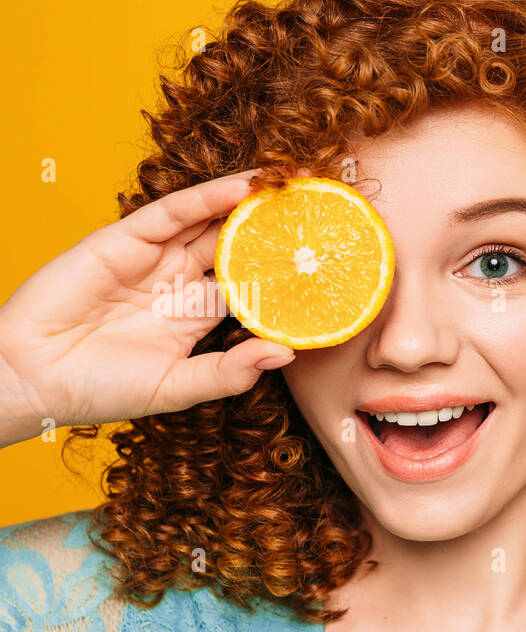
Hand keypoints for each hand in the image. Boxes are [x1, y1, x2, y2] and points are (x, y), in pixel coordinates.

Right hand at [0, 168, 294, 445]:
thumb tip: (285, 354)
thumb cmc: (102, 389)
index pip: (251, 287)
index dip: (285, 273)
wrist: (33, 377)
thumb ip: (231, 372)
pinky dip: (208, 197)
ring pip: (211, 223)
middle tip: (321, 210)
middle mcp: (179, 283)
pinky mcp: (124, 239)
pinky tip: (243, 186)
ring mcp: (154, 259)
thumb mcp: (179, 388)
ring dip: (250, 203)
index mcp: (196, 317)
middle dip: (276, 230)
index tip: (328, 262)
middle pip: (237, 247)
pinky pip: (172, 213)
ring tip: (294, 185)